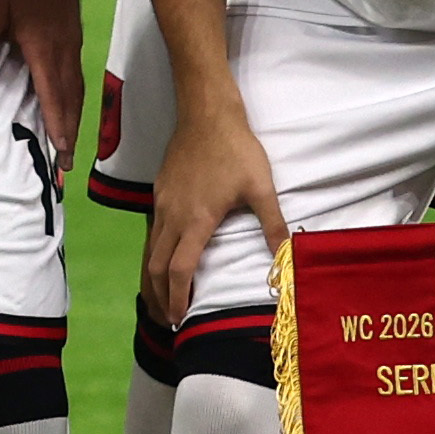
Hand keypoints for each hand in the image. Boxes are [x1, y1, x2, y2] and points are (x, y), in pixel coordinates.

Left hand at [0, 0, 87, 153]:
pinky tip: (67, 107)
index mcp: (44, 49)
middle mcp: (64, 53)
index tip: (61, 151)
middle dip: (70, 134)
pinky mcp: (73, 40)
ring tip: (70, 145)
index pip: (53, 95)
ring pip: (77, 90)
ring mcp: (72, 46)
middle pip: (71, 100)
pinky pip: (76, 78)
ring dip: (74, 119)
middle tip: (68, 165)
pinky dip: (74, 100)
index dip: (57, 125)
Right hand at [140, 99, 284, 331]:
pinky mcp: (158, 193)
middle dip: (159, 297)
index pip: (180, 270)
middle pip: (156, 267)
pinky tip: (160, 261)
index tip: (179, 318)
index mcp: (196, 221)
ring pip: (149, 251)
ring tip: (159, 300)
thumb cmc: (235, 149)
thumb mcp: (260, 187)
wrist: (205, 113)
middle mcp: (172, 217)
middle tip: (167, 320)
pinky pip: (151, 233)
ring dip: (152, 280)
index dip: (178, 297)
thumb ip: (272, 224)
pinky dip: (152, 257)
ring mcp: (161, 204)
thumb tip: (286, 256)